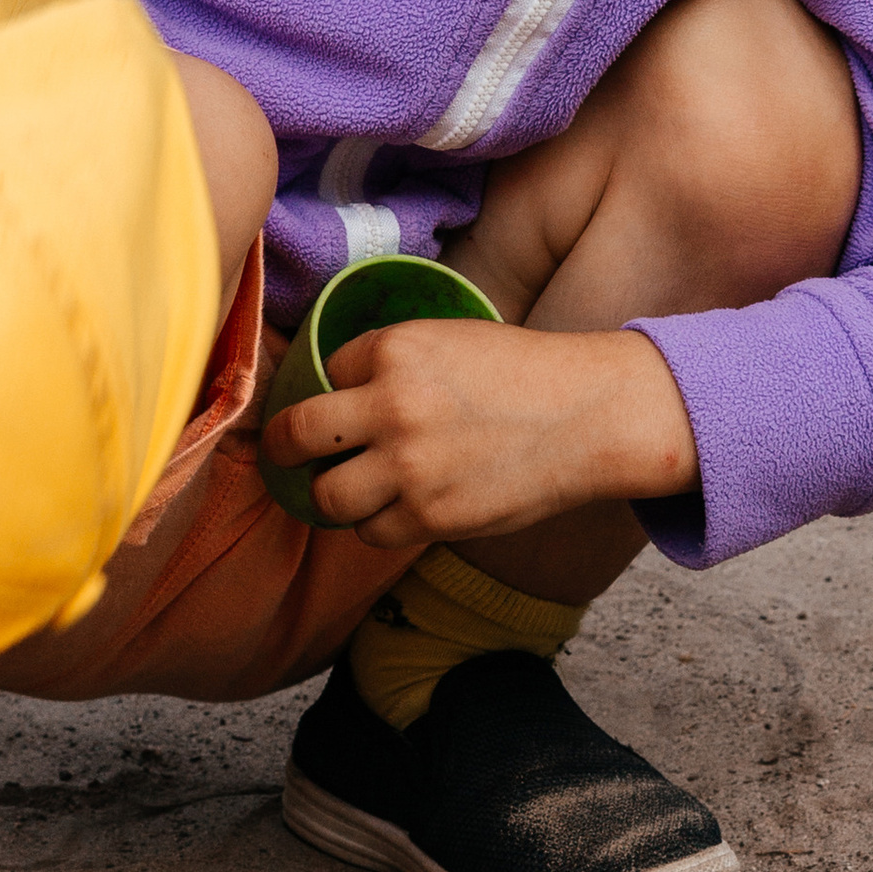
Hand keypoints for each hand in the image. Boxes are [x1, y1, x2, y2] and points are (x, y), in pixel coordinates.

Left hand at [260, 319, 697, 554]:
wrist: (587, 416)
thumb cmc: (523, 374)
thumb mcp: (450, 340)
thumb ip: (393, 363)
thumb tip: (333, 390)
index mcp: (396, 349)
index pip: (323, 371)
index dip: (332, 388)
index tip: (339, 402)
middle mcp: (392, 405)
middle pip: (296, 434)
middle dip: (285, 446)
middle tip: (288, 453)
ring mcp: (409, 465)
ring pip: (327, 496)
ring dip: (336, 494)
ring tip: (356, 487)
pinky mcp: (430, 515)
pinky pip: (372, 531)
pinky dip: (379, 523)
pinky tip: (403, 506)